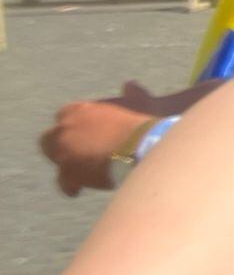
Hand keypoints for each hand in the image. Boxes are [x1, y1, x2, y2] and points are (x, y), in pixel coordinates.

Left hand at [39, 90, 153, 196]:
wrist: (142, 148)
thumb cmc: (141, 126)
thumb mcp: (136, 104)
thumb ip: (130, 95)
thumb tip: (129, 84)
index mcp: (79, 110)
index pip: (64, 115)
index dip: (73, 127)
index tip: (83, 134)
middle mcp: (65, 128)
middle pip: (49, 139)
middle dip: (60, 147)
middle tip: (77, 156)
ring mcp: (64, 150)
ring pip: (57, 161)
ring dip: (67, 167)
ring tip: (82, 174)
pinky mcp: (68, 172)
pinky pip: (64, 183)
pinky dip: (71, 186)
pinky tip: (79, 190)